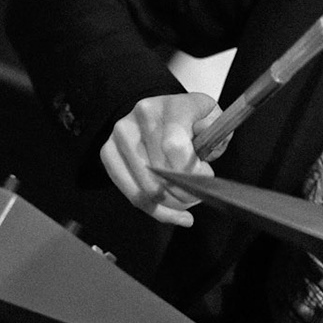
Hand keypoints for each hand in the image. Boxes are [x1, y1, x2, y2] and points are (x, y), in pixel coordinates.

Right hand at [99, 92, 218, 227]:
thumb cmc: (190, 119)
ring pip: (146, 189)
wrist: (159, 112)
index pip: (174, 147)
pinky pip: (132, 194)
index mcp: (170, 106)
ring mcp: (120, 135)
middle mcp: (140, 117)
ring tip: (187, 203)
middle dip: (184, 192)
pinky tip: (176, 215)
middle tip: (198, 194)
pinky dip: (156, 211)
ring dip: (172, 204)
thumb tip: (203, 131)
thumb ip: (214, 126)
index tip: (206, 177)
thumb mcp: (210, 116)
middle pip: (160, 172)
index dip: (192, 172)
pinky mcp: (108, 152)